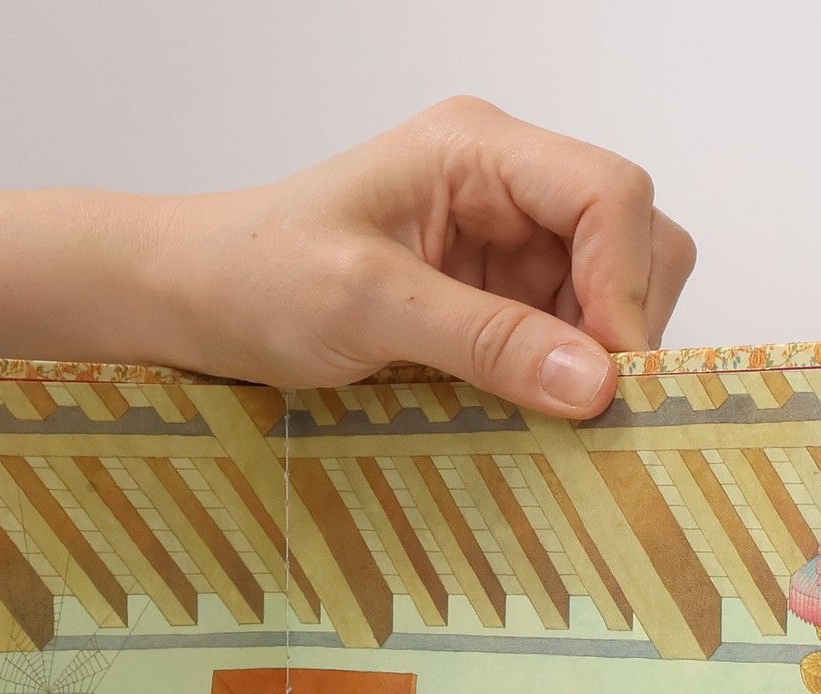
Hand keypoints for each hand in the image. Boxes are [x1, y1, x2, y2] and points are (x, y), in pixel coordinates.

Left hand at [164, 97, 695, 415]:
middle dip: (620, 321)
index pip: (608, 192)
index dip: (626, 284)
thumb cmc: (255, 278)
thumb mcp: (367, 307)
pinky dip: (559, 376)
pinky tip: (528, 413)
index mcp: (478, 149)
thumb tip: (594, 383)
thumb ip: (485, 339)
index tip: (609, 376)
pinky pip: (557, 333)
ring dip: (592, 356)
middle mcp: (503, 185)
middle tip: (587, 408)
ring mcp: (498, 242)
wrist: (192, 303)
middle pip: (628, 237)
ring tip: (549, 416)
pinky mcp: (484, 298)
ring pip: (603, 292)